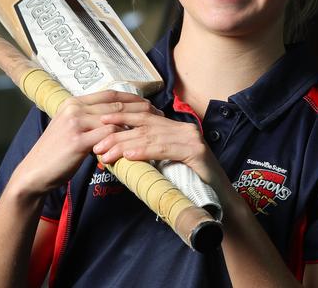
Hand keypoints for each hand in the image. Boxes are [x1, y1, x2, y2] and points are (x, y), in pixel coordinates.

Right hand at [9, 90, 149, 195]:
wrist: (34, 173)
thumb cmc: (56, 153)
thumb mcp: (71, 129)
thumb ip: (89, 120)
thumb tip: (114, 119)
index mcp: (73, 103)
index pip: (109, 94)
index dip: (131, 97)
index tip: (148, 102)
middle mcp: (74, 108)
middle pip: (115, 104)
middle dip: (139, 108)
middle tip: (157, 113)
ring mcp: (75, 123)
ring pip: (114, 118)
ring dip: (134, 123)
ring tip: (151, 127)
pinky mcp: (78, 140)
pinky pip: (108, 135)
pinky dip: (123, 137)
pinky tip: (135, 141)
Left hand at [93, 108, 222, 185]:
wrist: (219, 201)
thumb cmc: (191, 186)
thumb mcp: (167, 165)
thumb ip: (151, 154)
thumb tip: (120, 151)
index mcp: (176, 128)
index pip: (145, 117)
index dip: (122, 117)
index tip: (101, 122)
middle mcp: (184, 129)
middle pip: (145, 125)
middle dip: (118, 132)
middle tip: (97, 143)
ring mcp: (192, 138)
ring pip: (152, 136)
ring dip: (125, 144)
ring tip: (107, 152)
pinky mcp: (197, 152)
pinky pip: (166, 149)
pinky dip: (146, 151)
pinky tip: (130, 156)